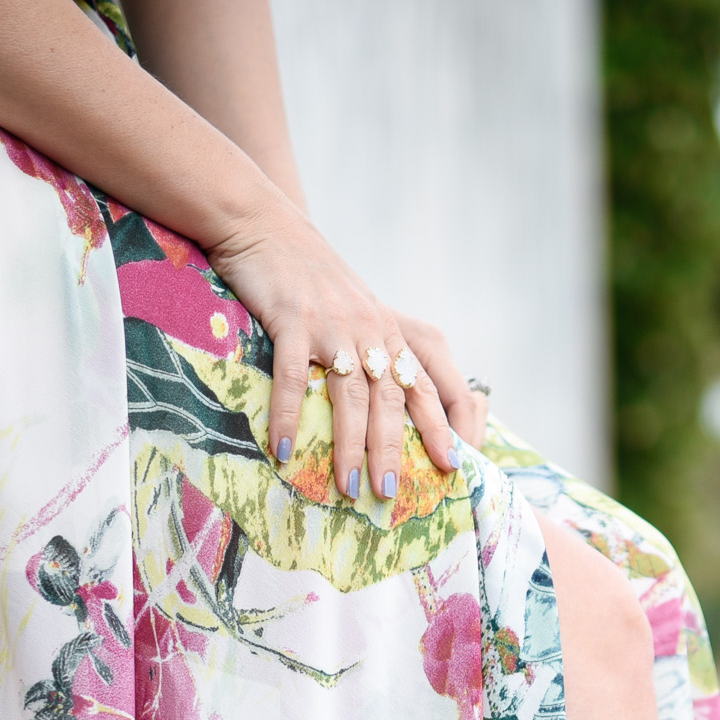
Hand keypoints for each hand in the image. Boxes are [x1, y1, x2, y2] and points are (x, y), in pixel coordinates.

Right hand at [204, 194, 488, 499]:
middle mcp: (370, 329)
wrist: (265, 226)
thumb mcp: (355, 312)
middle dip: (395, 450)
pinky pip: (291, 377)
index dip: (445, 425)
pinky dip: (287, 416)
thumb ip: (374, 352)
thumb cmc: (309, 279)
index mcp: (389, 331)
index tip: (454, 465)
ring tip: (348, 487)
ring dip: (350, 445)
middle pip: (392, 399)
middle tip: (392, 493)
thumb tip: (386, 412)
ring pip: (350, 395)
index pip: (429, 385)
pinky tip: (283, 451)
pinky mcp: (292, 319)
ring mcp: (333, 325)